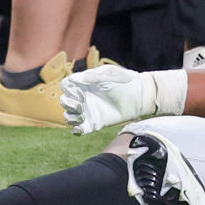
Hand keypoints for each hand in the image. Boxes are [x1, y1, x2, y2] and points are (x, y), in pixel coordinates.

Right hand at [60, 66, 187, 134]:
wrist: (140, 96)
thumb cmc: (126, 81)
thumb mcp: (110, 74)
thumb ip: (93, 76)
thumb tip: (75, 79)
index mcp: (85, 83)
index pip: (66, 85)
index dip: (67, 89)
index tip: (78, 92)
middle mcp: (83, 97)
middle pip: (65, 101)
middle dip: (69, 103)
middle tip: (82, 104)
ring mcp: (88, 111)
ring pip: (69, 115)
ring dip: (71, 116)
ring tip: (82, 114)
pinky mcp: (94, 123)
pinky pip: (78, 129)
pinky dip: (76, 130)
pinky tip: (81, 128)